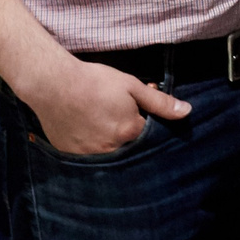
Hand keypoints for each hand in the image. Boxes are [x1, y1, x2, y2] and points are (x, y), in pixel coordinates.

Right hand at [21, 56, 190, 155]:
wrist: (53, 84)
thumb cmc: (95, 82)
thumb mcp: (132, 86)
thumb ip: (159, 103)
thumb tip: (186, 112)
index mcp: (129, 132)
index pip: (148, 135)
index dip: (144, 121)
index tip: (135, 110)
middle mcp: (111, 149)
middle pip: (129, 147)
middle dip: (127, 134)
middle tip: (114, 115)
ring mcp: (89, 155)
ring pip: (109, 154)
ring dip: (110, 142)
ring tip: (99, 121)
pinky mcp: (71, 155)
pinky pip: (88, 157)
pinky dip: (91, 146)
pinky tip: (85, 129)